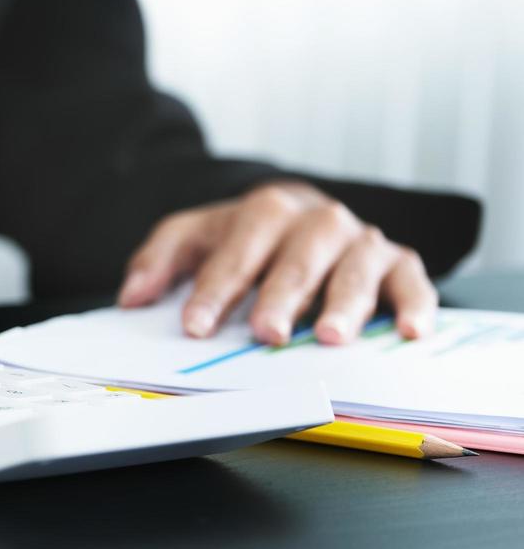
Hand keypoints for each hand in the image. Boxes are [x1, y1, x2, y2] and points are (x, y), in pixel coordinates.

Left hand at [118, 182, 435, 345]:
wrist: (300, 216)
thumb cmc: (246, 237)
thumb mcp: (196, 238)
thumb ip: (160, 261)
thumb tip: (131, 297)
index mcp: (265, 211)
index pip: (236, 251)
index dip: (214, 290)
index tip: (196, 326)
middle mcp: (317, 221)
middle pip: (297, 258)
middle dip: (280, 296)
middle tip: (266, 333)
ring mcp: (360, 241)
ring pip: (356, 268)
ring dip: (345, 303)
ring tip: (329, 338)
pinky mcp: (399, 263)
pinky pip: (413, 281)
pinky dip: (417, 305)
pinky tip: (411, 332)